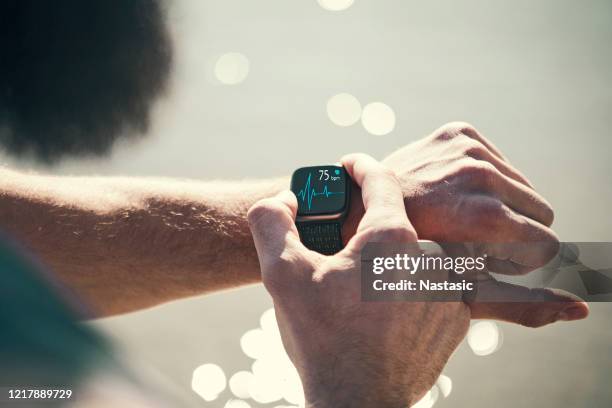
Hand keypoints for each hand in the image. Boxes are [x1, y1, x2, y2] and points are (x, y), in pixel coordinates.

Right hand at [249, 154, 468, 406]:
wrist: (357, 402)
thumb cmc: (320, 338)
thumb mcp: (281, 273)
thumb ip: (272, 220)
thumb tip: (284, 197)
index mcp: (391, 237)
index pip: (380, 179)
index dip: (360, 166)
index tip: (348, 165)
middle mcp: (431, 257)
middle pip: (397, 221)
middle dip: (369, 224)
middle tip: (342, 240)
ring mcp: (449, 290)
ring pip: (417, 254)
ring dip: (391, 257)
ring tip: (361, 282)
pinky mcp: (456, 319)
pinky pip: (433, 286)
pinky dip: (411, 286)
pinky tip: (385, 306)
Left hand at [380, 122, 588, 325]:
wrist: (353, 208)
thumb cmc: (400, 258)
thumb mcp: (457, 288)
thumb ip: (521, 302)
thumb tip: (580, 308)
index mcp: (484, 215)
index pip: (547, 243)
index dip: (521, 260)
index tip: (489, 263)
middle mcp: (479, 173)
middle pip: (542, 212)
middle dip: (516, 233)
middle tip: (475, 242)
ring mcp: (467, 147)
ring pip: (524, 186)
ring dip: (504, 206)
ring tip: (462, 220)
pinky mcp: (458, 132)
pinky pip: (502, 162)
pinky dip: (487, 182)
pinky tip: (454, 195)